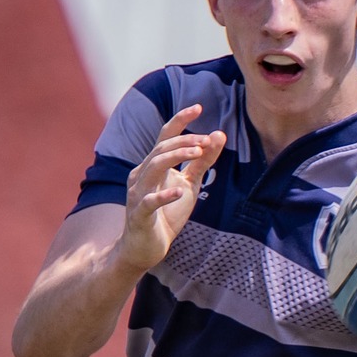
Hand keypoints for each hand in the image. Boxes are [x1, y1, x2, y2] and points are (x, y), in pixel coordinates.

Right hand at [118, 104, 225, 274]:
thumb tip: (219, 134)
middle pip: (161, 148)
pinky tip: (179, 192)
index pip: (164, 136)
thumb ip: (202, 162)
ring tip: (198, 153)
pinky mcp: (139, 215)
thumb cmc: (165, 215)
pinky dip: (164, 195)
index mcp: (153, 165)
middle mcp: (142, 175)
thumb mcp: (188, 184)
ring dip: (175, 157)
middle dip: (185, 141)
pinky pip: (149, 202)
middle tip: (207, 141)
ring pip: (152, 167)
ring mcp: (138, 194)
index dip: (180, 120)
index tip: (199, 107)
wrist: (144, 249)